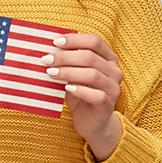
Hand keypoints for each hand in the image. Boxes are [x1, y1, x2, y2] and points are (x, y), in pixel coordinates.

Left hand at [40, 34, 123, 159]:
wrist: (92, 123)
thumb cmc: (80, 94)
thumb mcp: (73, 75)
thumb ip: (66, 63)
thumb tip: (46, 50)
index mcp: (108, 58)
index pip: (94, 41)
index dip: (75, 39)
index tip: (55, 42)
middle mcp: (114, 71)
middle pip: (90, 57)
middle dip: (65, 57)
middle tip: (46, 60)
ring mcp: (114, 88)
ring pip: (92, 75)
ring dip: (69, 72)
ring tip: (51, 73)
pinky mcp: (109, 105)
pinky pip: (96, 95)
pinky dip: (80, 90)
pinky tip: (67, 89)